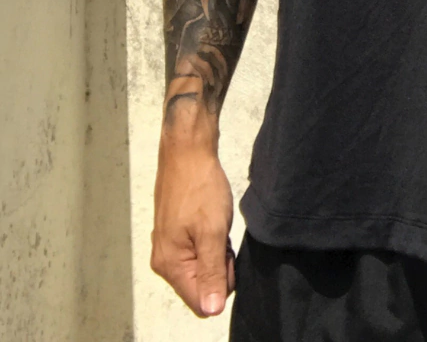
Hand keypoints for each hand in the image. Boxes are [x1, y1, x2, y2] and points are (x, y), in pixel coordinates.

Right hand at [151, 140, 235, 317]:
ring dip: (217, 251)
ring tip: (217, 224)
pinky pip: (199, 251)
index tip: (225, 255)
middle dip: (220, 266)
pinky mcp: (175, 233)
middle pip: (201, 285)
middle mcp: (164, 261)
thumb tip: (212, 310)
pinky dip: (211, 240)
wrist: (188, 152)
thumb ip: (212, 273)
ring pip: (202, 267)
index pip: (200, 301)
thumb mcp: (213, 232)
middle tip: (222, 236)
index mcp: (170, 265)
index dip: (221, 284)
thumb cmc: (200, 188)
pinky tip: (213, 220)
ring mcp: (169, 246)